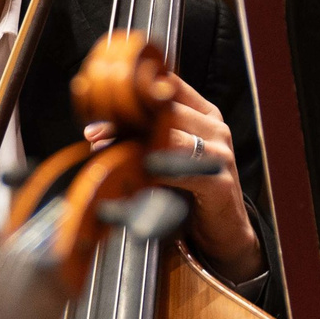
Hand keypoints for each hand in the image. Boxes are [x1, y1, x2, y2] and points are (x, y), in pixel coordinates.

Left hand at [90, 80, 261, 278]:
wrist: (224, 232)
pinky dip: (155, 170)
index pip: (170, 87)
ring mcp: (220, 153)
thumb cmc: (191, 193)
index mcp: (204, 114)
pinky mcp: (219, 181)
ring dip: (136, 144)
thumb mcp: (166, 158)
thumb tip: (95, 135)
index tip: (101, 107)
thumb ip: (142, 139)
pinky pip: (181, 168)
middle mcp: (215, 127)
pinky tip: (135, 174)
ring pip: (172, 135)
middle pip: (167, 110)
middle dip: (126, 121)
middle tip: (95, 135)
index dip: (135, 93)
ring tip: (108, 154)